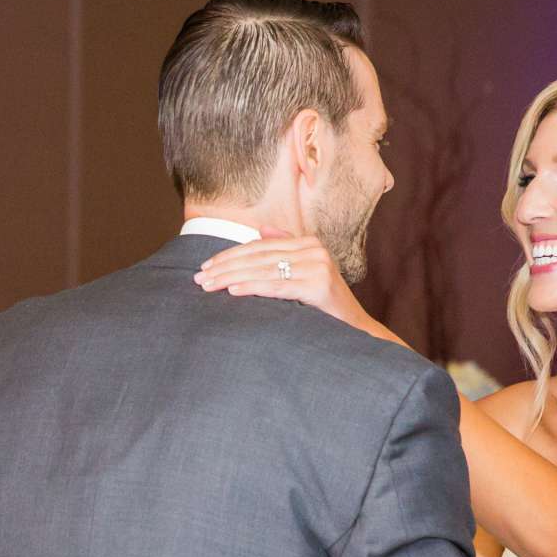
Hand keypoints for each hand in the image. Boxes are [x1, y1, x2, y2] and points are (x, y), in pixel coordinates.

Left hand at [193, 234, 380, 336]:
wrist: (356, 328)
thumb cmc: (326, 304)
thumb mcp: (305, 272)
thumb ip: (285, 249)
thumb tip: (261, 229)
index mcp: (308, 243)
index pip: (260, 246)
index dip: (231, 255)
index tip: (206, 265)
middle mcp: (314, 250)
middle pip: (259, 257)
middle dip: (226, 267)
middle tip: (199, 277)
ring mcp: (317, 266)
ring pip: (264, 270)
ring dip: (232, 278)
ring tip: (209, 286)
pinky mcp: (317, 286)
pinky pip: (277, 286)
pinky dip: (252, 288)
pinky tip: (232, 292)